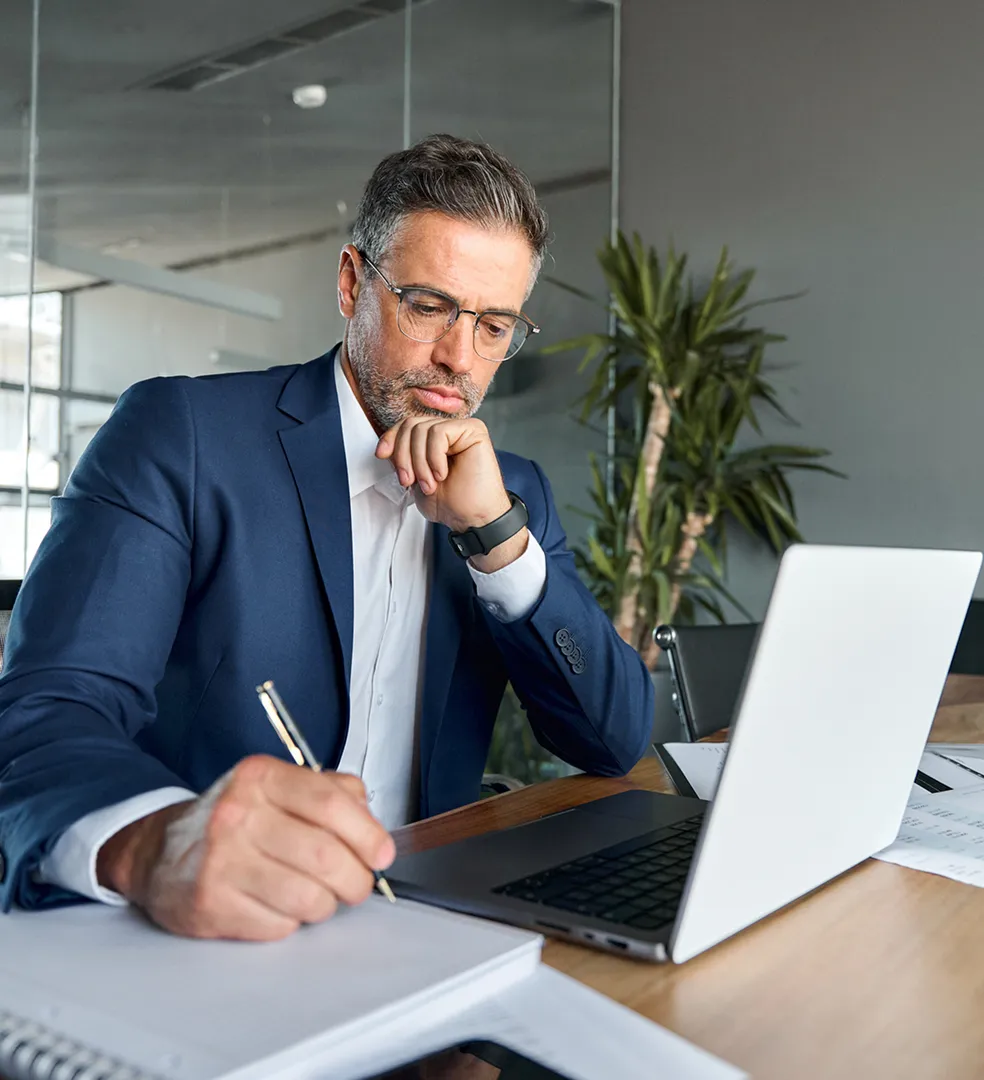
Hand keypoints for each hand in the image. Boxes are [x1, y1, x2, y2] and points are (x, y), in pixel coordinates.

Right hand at [96, 756, 394, 940]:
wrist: (158, 853)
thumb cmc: (233, 822)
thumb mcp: (278, 788)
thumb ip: (332, 793)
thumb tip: (372, 823)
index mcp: (261, 778)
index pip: (331, 804)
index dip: (368, 834)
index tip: (382, 854)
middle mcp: (237, 814)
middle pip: (326, 857)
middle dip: (356, 879)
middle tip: (358, 884)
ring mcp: (220, 861)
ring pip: (308, 897)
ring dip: (327, 904)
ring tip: (318, 895)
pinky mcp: (210, 905)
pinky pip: (279, 925)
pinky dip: (291, 922)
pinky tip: (277, 905)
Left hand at [375, 416, 527, 571]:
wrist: (472, 519)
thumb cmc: (450, 503)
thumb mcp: (415, 478)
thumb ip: (403, 458)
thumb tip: (385, 445)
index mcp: (435, 439)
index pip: (407, 425)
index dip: (391, 438)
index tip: (381, 455)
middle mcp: (449, 430)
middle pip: (411, 425)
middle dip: (404, 456)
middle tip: (409, 481)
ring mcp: (462, 428)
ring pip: (422, 429)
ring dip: (419, 462)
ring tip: (430, 484)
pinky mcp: (473, 430)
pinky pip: (439, 433)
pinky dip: (434, 458)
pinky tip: (442, 474)